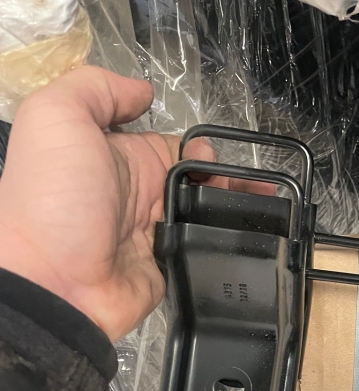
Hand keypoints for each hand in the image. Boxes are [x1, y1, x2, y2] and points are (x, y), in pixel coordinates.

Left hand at [0, 66, 259, 342]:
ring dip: (235, 209)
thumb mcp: (55, 117)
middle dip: (226, 177)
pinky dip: (228, 243)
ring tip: (257, 209)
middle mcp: (139, 194)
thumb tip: (143, 92)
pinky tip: (246, 235)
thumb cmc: (51, 198)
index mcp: (117, 157)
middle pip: (199, 181)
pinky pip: (207, 250)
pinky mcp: (171, 267)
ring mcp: (157, 234)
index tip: (208, 152)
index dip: (198, 144)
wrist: (52, 281)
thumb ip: (97, 90)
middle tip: (239, 184)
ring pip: (209, 215)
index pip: (171, 144)